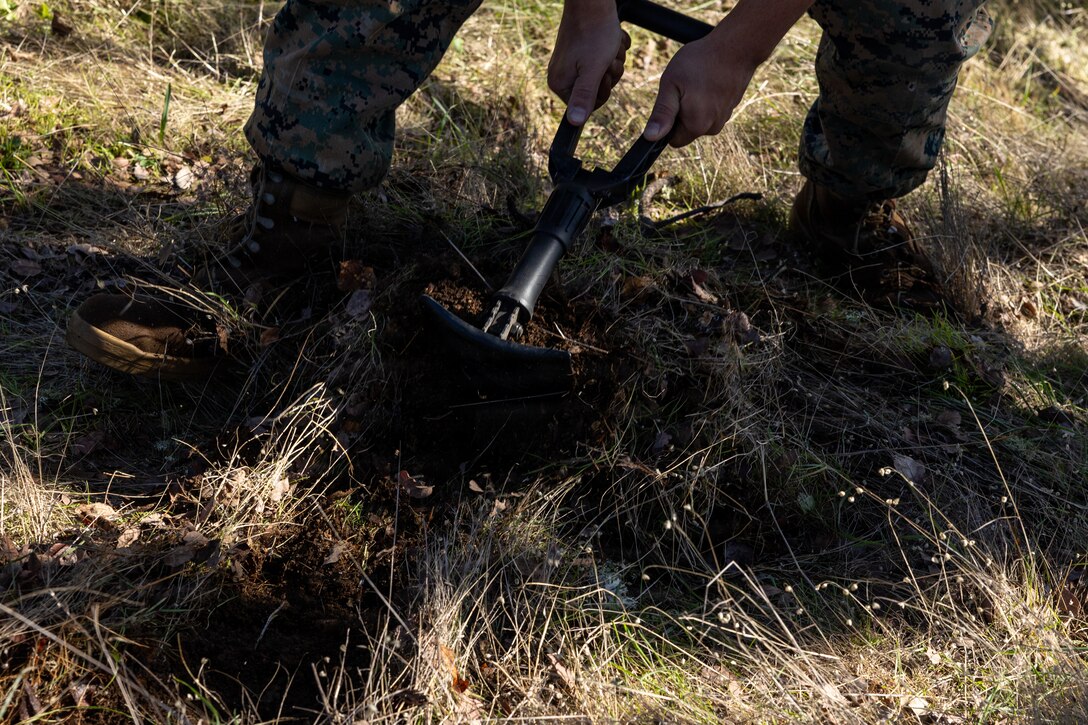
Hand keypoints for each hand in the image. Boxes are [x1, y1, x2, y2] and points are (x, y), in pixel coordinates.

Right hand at [548, 2, 630, 124]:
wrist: (593, 1)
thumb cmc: (594, 33)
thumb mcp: (592, 69)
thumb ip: (584, 97)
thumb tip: (574, 123)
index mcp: (560, 84)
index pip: (590, 105)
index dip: (602, 90)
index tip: (601, 71)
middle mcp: (563, 75)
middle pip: (599, 90)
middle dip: (610, 73)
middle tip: (606, 56)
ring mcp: (573, 62)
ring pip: (605, 74)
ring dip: (613, 59)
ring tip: (608, 44)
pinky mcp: (584, 51)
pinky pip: (605, 60)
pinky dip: (612, 49)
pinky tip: (609, 37)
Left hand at [643, 36, 757, 147]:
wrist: (737, 46)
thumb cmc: (700, 61)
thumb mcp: (671, 84)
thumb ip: (661, 114)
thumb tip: (650, 137)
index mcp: (696, 126)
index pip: (674, 140)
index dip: (668, 124)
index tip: (672, 101)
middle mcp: (713, 127)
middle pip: (687, 130)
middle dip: (682, 112)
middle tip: (685, 87)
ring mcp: (724, 118)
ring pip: (700, 119)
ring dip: (695, 105)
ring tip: (699, 81)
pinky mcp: (731, 107)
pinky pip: (712, 110)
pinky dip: (708, 98)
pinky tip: (710, 80)